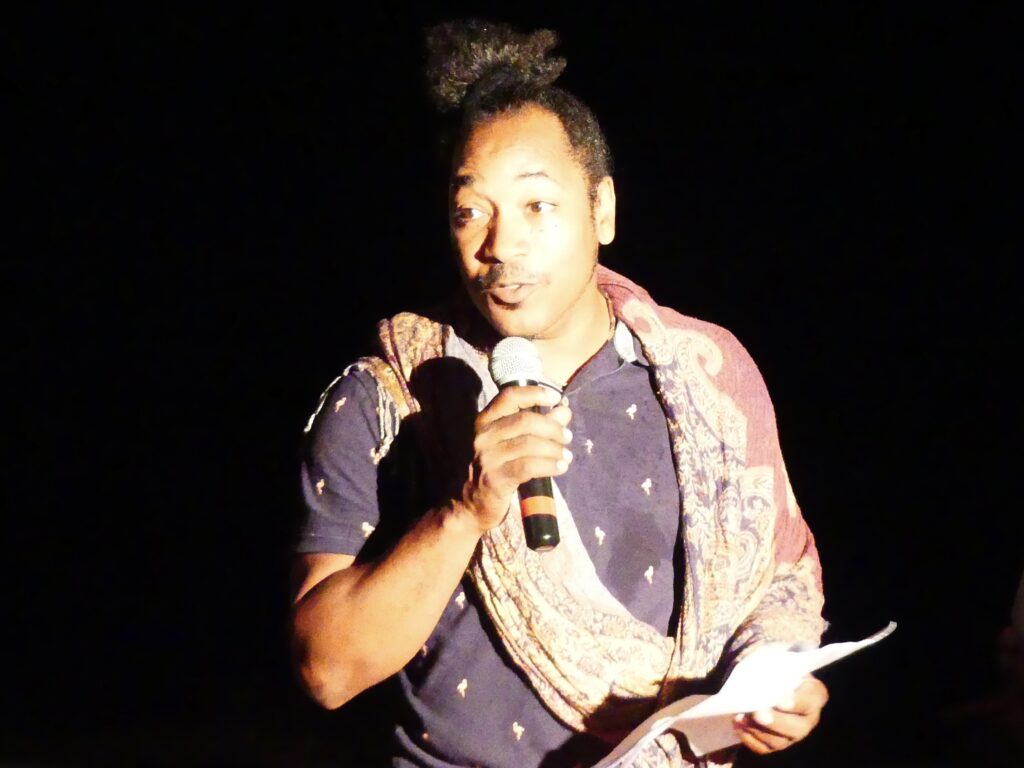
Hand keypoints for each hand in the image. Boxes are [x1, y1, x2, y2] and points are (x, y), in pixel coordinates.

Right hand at [456, 385, 571, 533]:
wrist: (471, 504)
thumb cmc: (496, 469)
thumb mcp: (513, 443)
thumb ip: (539, 425)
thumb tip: (564, 411)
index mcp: (485, 421)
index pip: (509, 396)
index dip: (534, 393)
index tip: (555, 397)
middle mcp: (484, 435)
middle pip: (526, 421)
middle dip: (553, 428)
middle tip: (567, 437)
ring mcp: (487, 457)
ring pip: (530, 444)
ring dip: (554, 449)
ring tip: (566, 456)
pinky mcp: (495, 478)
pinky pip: (529, 466)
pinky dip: (549, 465)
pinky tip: (560, 468)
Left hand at [733, 675, 827, 754]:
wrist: (762, 680)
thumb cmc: (773, 668)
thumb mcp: (775, 661)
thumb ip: (772, 667)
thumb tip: (759, 679)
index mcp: (813, 694)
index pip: (813, 699)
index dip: (798, 702)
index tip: (780, 700)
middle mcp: (807, 719)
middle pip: (797, 727)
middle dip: (776, 721)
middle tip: (758, 714)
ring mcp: (791, 734)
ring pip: (779, 741)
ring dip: (758, 730)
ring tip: (740, 717)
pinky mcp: (775, 743)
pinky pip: (763, 748)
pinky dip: (749, 737)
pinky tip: (737, 724)